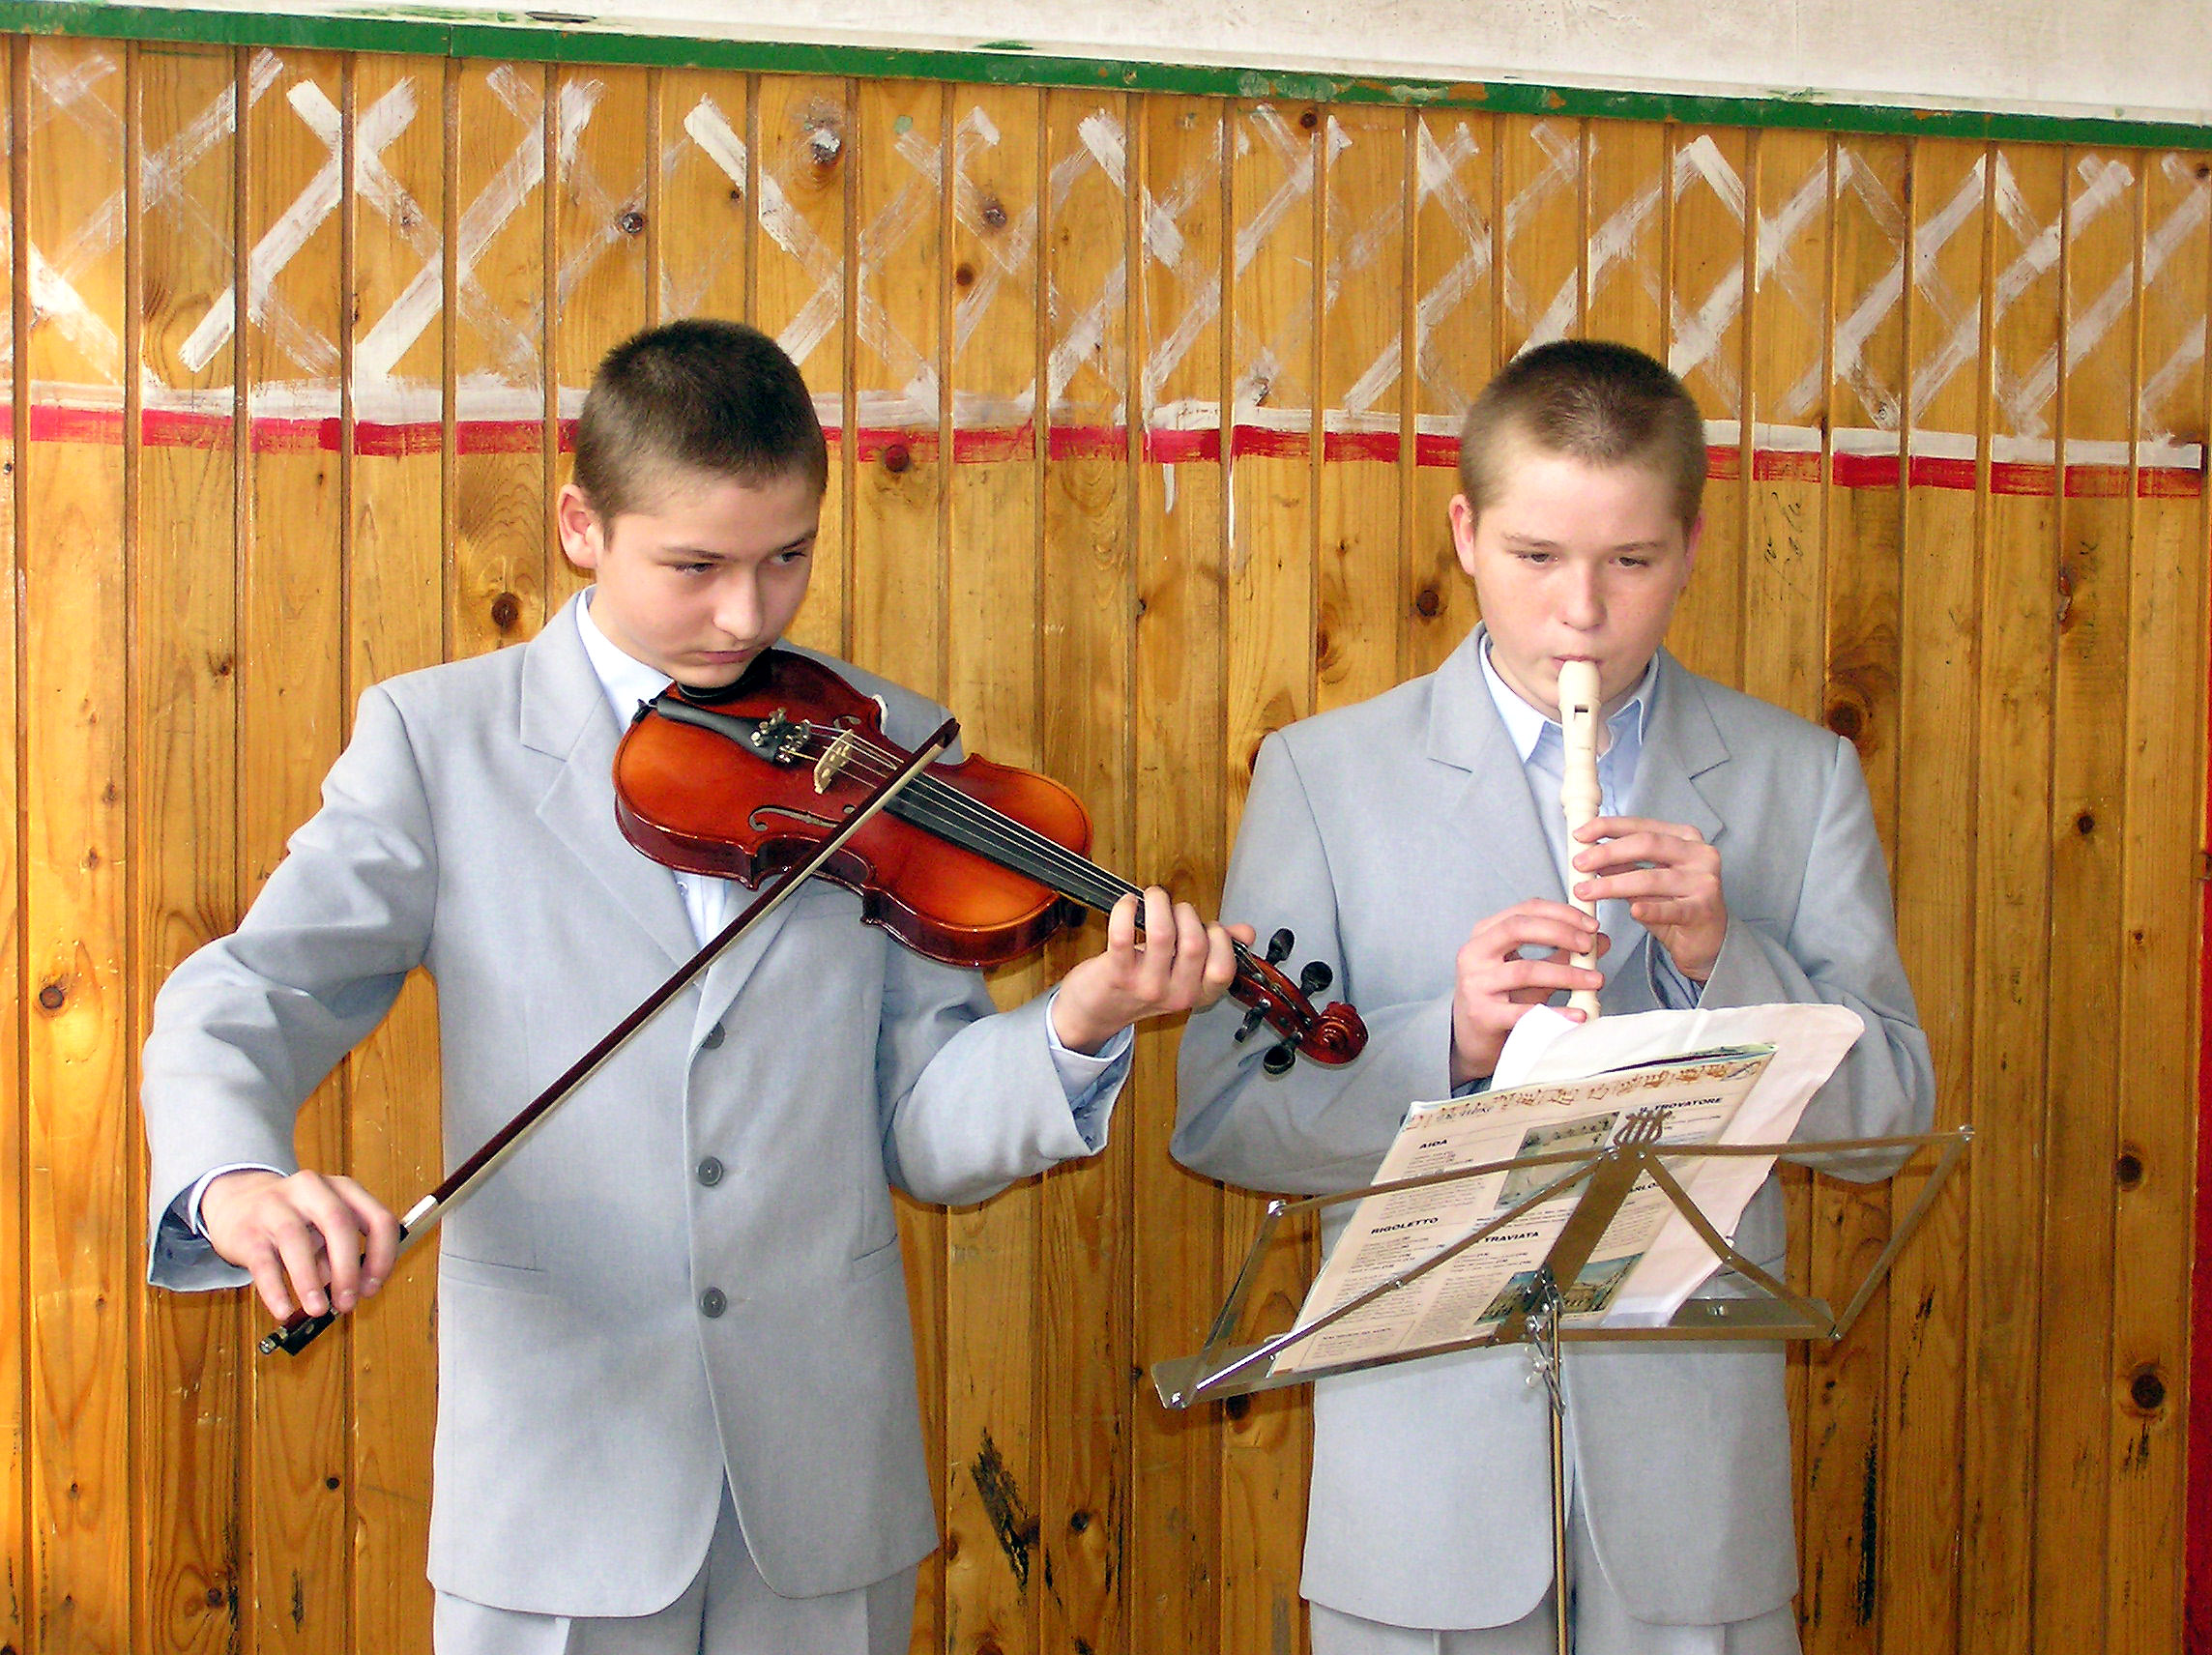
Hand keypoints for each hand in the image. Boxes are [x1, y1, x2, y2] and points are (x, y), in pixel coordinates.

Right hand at [199, 1168, 401, 1322]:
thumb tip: (349, 1291)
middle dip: (348, 1268)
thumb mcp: (324, 1227)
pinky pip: (263, 1263)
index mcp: (343, 1189)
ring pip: (297, 1241)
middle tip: (347, 1303)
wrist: (235, 1203)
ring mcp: (276, 1206)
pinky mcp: (247, 1231)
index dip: (382, 1257)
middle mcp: (312, 1189)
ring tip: (318, 1309)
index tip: (372, 1288)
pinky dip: (276, 1290)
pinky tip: (284, 1310)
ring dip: (311, 1281)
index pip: (378, 1219)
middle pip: (339, 1223)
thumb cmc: (293, 1219)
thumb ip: (338, 1254)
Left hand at [1050, 888, 1249, 1053]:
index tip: (1204, 926)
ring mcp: (1146, 985)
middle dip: (1187, 913)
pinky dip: (1126, 909)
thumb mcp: (1184, 973)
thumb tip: (1246, 933)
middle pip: (1195, 943)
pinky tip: (1128, 903)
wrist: (1097, 1012)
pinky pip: (1123, 933)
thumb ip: (1217, 950)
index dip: (1218, 936)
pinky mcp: (1117, 972)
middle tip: (1173, 910)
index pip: (1224, 967)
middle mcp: (1176, 994)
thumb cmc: (1143, 983)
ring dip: (1159, 903)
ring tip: (1152, 898)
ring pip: (1163, 933)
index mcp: (1199, 994)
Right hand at [1450, 900, 1609, 1086]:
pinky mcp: (1483, 1015)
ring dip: (1567, 974)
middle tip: (1590, 946)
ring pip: (1526, 970)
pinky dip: (1556, 1011)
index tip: (1591, 923)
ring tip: (1595, 981)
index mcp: (1485, 935)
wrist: (1472, 1038)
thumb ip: (1561, 954)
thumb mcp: (1531, 971)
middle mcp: (1475, 954)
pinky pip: (1525, 1011)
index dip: (1561, 912)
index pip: (1525, 910)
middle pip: (1518, 928)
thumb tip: (1600, 940)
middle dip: (1560, 933)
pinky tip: (1579, 1014)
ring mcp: (1476, 984)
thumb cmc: (1501, 998)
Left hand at [1571, 815, 1727, 980]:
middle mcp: (1699, 854)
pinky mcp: (1704, 909)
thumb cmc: (1677, 905)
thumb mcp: (1647, 880)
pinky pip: (1672, 908)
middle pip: (1647, 845)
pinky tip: (1633, 910)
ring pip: (1652, 878)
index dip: (1608, 827)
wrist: (1707, 940)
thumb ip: (1624, 865)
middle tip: (1579, 864)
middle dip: (1607, 852)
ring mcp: (1704, 881)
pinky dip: (1650, 909)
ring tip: (1587, 891)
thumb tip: (1589, 854)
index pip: (1642, 826)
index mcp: (1685, 838)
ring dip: (1613, 884)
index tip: (1581, 834)